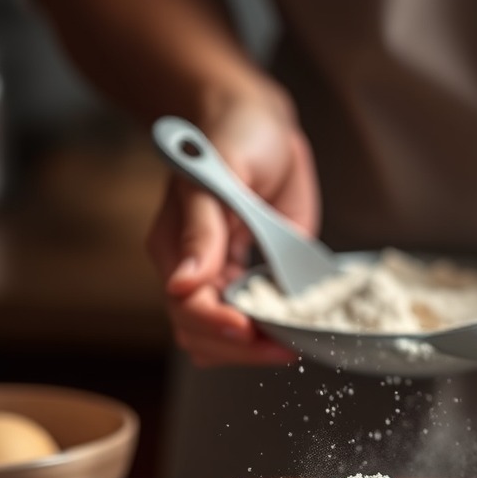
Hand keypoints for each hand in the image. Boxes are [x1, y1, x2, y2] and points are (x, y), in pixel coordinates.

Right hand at [145, 87, 320, 366]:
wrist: (263, 125)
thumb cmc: (233, 134)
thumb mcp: (220, 171)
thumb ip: (202, 227)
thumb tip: (185, 283)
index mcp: (176, 248)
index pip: (186, 306)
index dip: (215, 325)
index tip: (247, 329)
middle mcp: (198, 271)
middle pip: (202, 336)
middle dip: (240, 349)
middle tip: (283, 347)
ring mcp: (229, 279)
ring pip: (227, 342)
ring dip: (257, 352)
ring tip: (294, 344)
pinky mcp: (259, 281)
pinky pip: (261, 322)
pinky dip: (276, 334)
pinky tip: (299, 331)